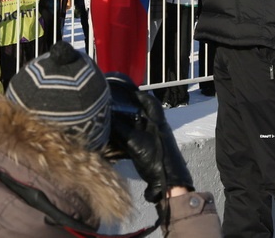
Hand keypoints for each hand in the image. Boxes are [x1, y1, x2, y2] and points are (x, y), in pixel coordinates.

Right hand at [107, 74, 193, 202]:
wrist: (168, 183)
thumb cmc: (155, 158)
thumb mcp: (134, 142)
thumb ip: (120, 128)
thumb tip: (106, 118)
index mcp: (157, 120)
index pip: (148, 101)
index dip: (137, 94)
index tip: (124, 91)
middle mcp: (157, 126)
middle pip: (143, 111)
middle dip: (130, 107)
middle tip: (115, 105)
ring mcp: (155, 138)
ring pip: (140, 124)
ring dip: (128, 121)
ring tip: (113, 119)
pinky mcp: (151, 149)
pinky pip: (138, 136)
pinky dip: (129, 134)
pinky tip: (118, 137)